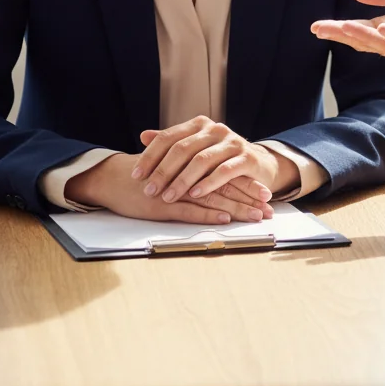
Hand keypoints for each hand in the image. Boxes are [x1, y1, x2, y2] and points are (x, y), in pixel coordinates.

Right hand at [66, 153, 271, 223]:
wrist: (115, 178)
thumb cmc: (147, 175)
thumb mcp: (174, 169)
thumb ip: (194, 171)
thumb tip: (218, 178)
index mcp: (195, 167)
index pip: (228, 175)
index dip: (248, 184)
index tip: (267, 195)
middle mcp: (190, 177)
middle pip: (226, 187)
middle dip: (249, 199)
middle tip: (269, 210)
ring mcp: (178, 192)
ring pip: (214, 199)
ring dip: (237, 209)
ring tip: (256, 217)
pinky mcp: (163, 206)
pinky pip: (189, 211)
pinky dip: (208, 215)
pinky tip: (224, 219)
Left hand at [130, 115, 296, 206]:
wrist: (257, 164)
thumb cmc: (219, 158)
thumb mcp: (195, 148)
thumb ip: (171, 142)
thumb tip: (144, 135)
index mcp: (200, 125)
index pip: (169, 137)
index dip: (150, 156)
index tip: (136, 175)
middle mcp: (216, 129)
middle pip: (183, 148)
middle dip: (163, 171)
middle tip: (149, 190)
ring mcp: (233, 142)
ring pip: (202, 160)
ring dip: (182, 180)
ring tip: (168, 196)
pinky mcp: (247, 157)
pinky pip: (225, 170)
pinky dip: (208, 183)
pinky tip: (195, 193)